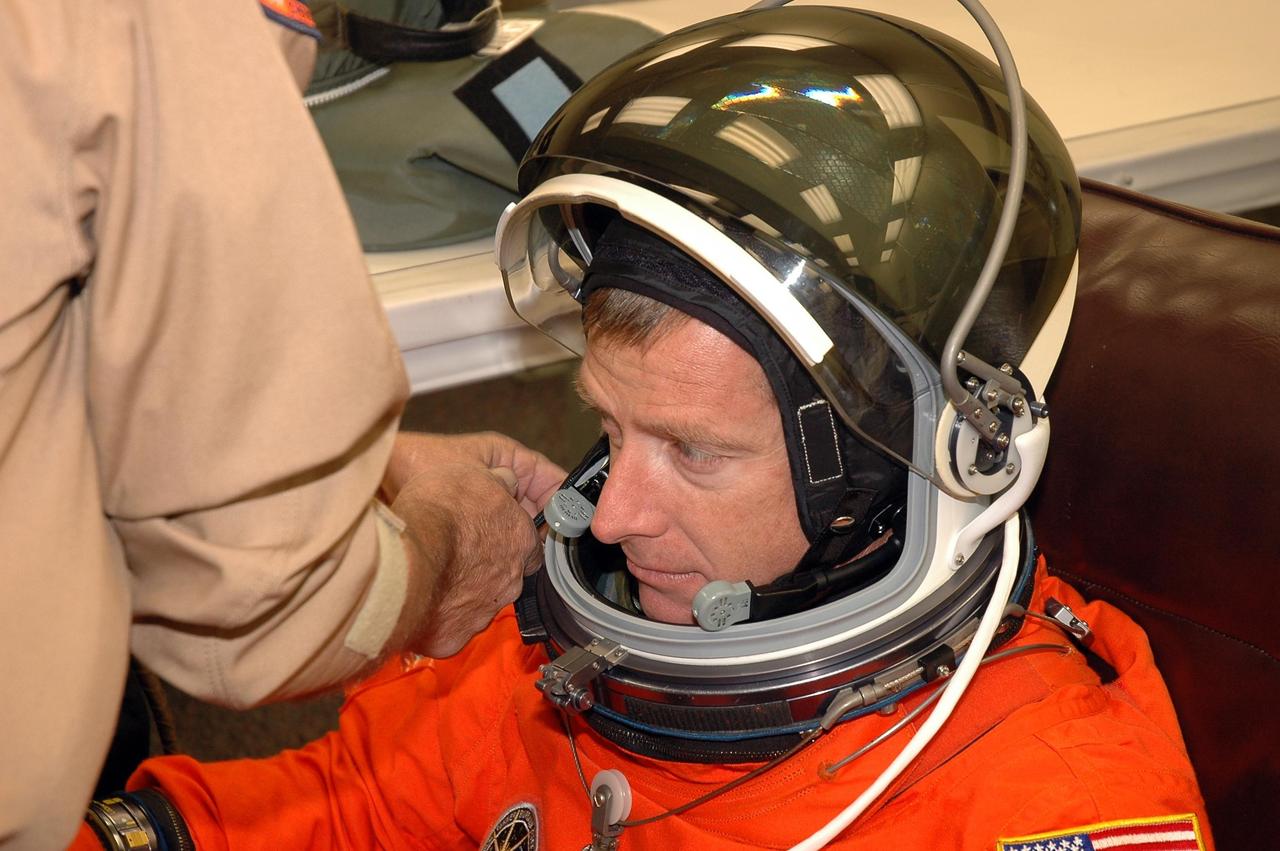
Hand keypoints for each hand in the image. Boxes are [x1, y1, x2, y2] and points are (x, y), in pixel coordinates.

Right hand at [383, 432, 566, 657]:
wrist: (406, 559)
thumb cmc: (439, 512)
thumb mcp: (473, 474)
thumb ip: (496, 482)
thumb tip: (507, 480)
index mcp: (520, 540)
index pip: (531, 545)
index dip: (511, 540)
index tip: (491, 535)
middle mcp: (510, 580)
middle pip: (506, 578)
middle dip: (486, 570)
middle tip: (457, 556)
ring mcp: (484, 612)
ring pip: (478, 606)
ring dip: (462, 594)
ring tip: (433, 578)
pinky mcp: (455, 637)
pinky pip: (450, 629)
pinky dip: (439, 619)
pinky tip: (421, 603)